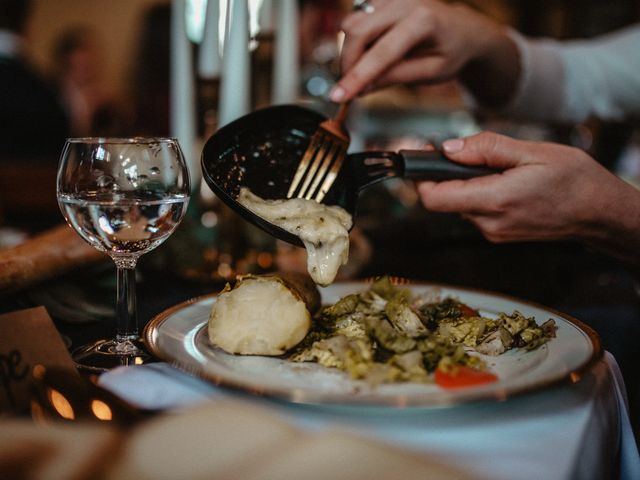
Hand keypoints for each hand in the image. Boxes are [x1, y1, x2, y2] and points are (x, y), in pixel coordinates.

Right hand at [331, 0, 516, 104]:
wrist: (462, 30)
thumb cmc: (451, 53)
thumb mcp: (431, 73)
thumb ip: (396, 77)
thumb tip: (361, 87)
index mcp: (424, 21)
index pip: (382, 53)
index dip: (357, 77)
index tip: (338, 96)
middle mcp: (405, 1)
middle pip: (356, 31)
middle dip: (347, 63)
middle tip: (350, 88)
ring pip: (351, 24)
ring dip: (351, 52)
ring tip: (368, 70)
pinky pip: (355, 19)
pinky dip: (356, 41)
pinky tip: (372, 53)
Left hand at [416, 132, 639, 264]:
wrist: (599, 212)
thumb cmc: (574, 180)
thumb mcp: (532, 152)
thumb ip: (486, 149)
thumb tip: (448, 148)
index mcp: (495, 201)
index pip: (434, 199)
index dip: (422, 177)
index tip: (426, 156)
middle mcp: (489, 224)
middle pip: (445, 200)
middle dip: (449, 174)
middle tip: (473, 154)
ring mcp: (493, 233)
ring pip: (460, 204)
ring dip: (467, 183)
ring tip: (501, 169)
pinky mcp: (498, 235)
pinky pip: (475, 211)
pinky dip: (480, 193)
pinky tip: (506, 183)